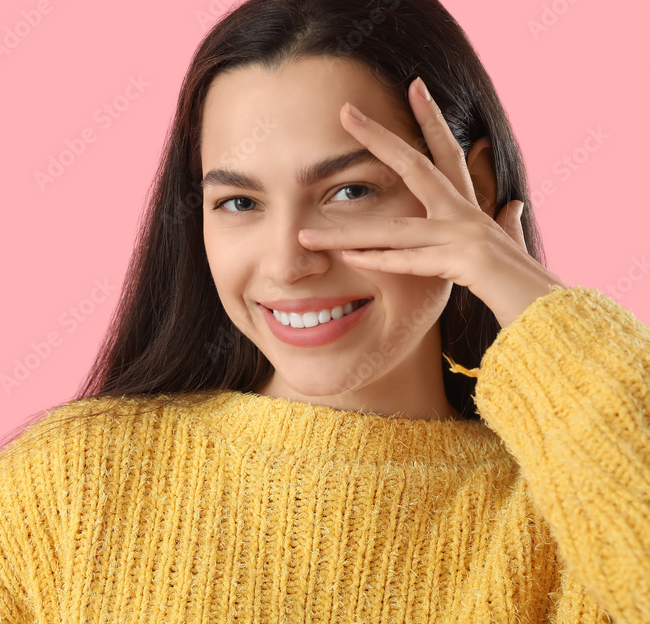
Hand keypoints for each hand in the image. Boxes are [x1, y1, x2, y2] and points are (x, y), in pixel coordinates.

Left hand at [298, 77, 566, 329]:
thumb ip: (505, 224)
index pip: (447, 154)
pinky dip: (381, 261)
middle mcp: (462, 214)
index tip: (413, 86)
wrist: (547, 307)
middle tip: (347, 112)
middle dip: (380, 138)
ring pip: (393, 230)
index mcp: (468, 207)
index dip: (431, 120)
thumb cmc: (522, 278)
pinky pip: (411, 263)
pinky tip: (348, 256)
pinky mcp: (462, 264)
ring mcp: (461, 237)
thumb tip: (513, 206)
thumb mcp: (510, 244)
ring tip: (306, 233)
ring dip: (346, 234)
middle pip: (416, 167)